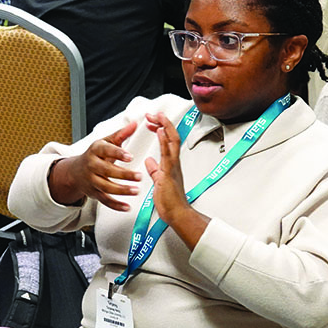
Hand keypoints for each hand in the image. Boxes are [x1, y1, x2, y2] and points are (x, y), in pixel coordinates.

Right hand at [50, 122, 141, 210]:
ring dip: (122, 190)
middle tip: (139, 176)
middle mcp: (92, 165)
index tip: (130, 156)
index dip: (118, 153)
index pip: (106, 150)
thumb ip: (121, 134)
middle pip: (107, 171)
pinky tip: (127, 207)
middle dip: (124, 174)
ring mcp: (92, 180)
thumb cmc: (95, 154)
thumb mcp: (106, 142)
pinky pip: (105, 201)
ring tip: (136, 190)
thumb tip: (135, 124)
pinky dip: (116, 205)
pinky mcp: (94, 193)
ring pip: (106, 187)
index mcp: (95, 150)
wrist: (75, 171)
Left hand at [144, 113, 208, 247]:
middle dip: (163, 123)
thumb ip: (155, 170)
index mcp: (171, 164)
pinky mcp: (170, 172)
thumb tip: (150, 162)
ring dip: (165, 127)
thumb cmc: (170, 201)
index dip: (161, 129)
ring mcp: (173, 166)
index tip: (153, 122)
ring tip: (157, 116)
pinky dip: (164, 141)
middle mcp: (174, 162)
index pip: (167, 141)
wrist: (177, 214)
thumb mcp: (159, 181)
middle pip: (172, 137)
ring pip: (172, 141)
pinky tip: (160, 132)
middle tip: (154, 114)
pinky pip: (168, 153)